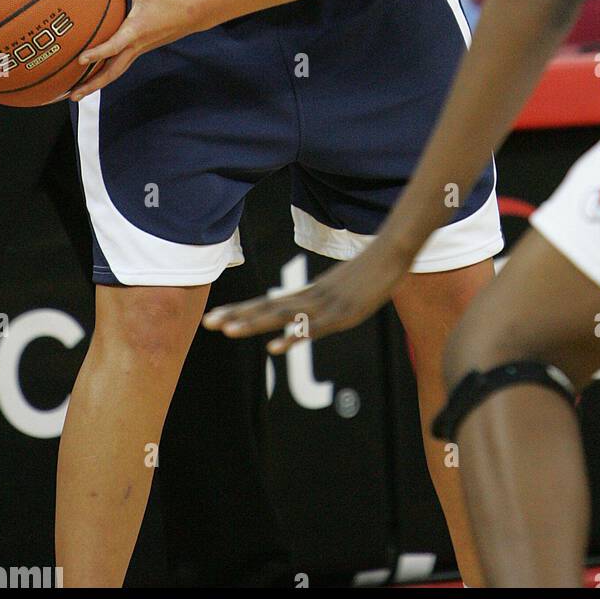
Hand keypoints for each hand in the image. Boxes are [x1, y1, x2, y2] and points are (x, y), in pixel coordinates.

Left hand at [67, 0, 200, 99]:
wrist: (192, 14)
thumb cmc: (170, 1)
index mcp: (135, 32)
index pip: (114, 46)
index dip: (98, 53)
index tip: (81, 60)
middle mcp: (135, 46)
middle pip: (112, 72)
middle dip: (91, 85)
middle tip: (71, 95)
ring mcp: (138, 51)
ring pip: (115, 73)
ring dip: (96, 85)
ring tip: (77, 93)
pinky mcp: (139, 50)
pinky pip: (120, 66)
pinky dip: (105, 73)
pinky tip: (93, 75)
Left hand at [203, 235, 413, 352]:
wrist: (392, 251)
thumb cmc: (370, 270)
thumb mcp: (342, 287)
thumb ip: (323, 300)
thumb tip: (308, 313)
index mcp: (309, 293)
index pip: (268, 304)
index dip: (241, 311)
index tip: (215, 317)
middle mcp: (311, 297)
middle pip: (268, 308)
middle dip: (237, 316)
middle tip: (208, 323)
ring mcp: (326, 305)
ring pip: (283, 316)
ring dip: (254, 324)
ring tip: (228, 332)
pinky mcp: (342, 314)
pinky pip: (313, 329)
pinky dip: (292, 337)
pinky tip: (274, 347)